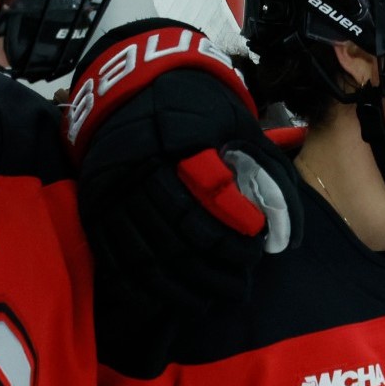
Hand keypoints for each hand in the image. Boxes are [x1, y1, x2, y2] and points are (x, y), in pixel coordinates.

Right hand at [64, 19, 302, 315]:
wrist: (134, 84)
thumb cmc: (196, 107)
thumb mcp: (237, 125)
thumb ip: (266, 171)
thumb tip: (289, 233)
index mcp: (174, 152)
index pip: (204, 214)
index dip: (231, 244)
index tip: (254, 256)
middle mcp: (137, 176)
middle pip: (176, 241)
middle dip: (211, 272)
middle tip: (239, 288)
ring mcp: (111, 195)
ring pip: (145, 256)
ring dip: (179, 287)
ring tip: (209, 300)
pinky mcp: (94, 208)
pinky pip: (115, 258)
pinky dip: (140, 284)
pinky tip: (165, 298)